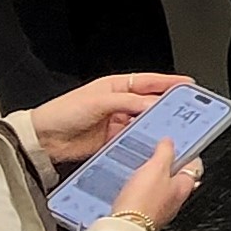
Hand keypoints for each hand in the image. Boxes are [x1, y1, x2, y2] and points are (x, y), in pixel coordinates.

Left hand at [30, 72, 185, 162]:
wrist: (43, 139)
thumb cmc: (64, 111)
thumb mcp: (99, 101)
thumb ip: (128, 102)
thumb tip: (153, 104)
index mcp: (116, 86)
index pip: (149, 82)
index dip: (169, 83)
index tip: (188, 86)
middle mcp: (119, 104)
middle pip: (149, 105)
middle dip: (167, 108)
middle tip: (186, 113)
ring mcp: (116, 124)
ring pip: (143, 124)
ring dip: (155, 128)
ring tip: (173, 132)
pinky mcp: (111, 142)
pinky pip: (132, 142)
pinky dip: (142, 144)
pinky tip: (151, 148)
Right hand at [112, 137, 204, 228]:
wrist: (124, 228)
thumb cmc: (143, 201)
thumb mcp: (156, 167)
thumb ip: (165, 152)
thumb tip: (169, 142)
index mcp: (184, 187)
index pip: (194, 166)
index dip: (188, 153)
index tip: (180, 145)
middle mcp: (175, 200)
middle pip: (177, 178)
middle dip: (168, 165)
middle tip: (158, 154)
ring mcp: (160, 210)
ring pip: (161, 188)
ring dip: (153, 178)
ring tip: (142, 168)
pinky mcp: (144, 216)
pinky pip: (147, 198)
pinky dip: (142, 190)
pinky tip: (132, 187)